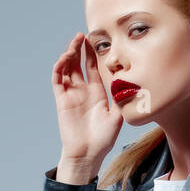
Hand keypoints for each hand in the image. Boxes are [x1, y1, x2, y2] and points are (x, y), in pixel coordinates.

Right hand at [52, 31, 123, 170]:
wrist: (89, 154)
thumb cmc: (104, 139)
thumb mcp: (118, 116)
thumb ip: (121, 98)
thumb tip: (131, 83)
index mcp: (97, 93)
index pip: (93, 67)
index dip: (93, 53)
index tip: (95, 40)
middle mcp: (83, 91)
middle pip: (78, 64)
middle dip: (79, 49)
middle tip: (82, 35)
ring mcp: (71, 95)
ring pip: (67, 69)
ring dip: (69, 55)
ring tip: (74, 43)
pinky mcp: (62, 101)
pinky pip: (58, 81)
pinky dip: (59, 68)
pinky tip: (64, 58)